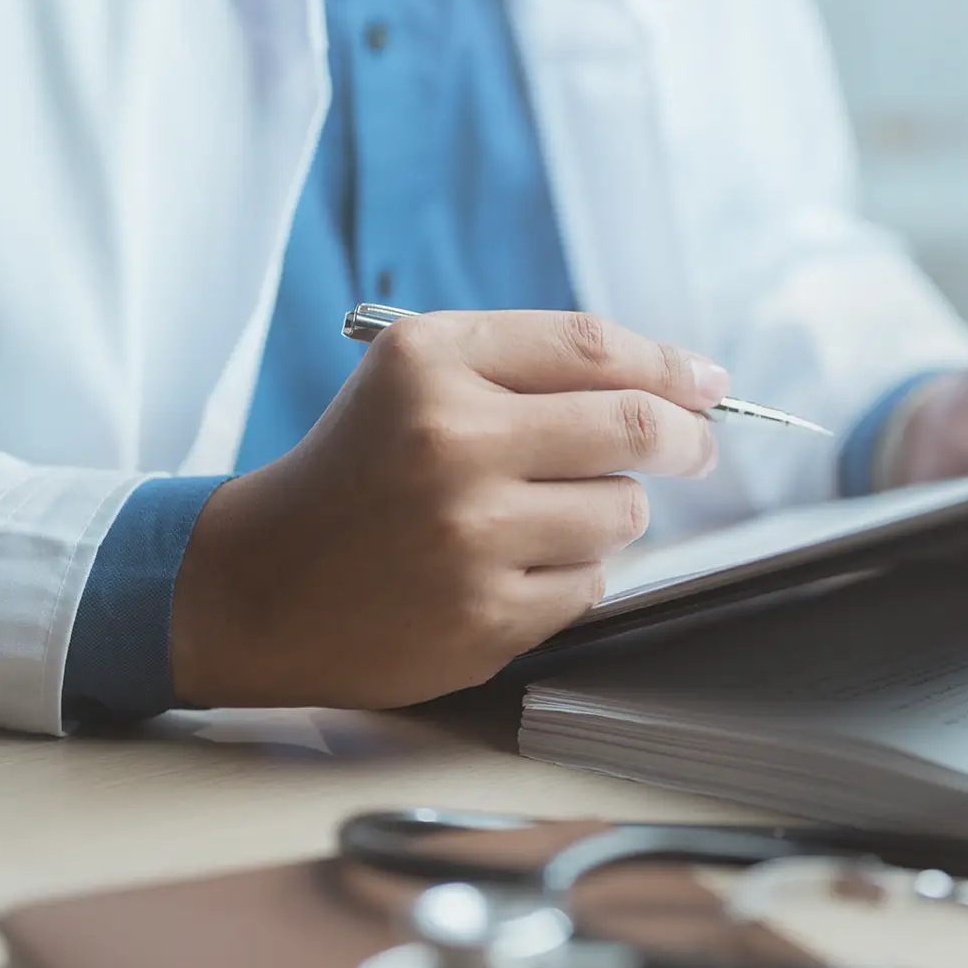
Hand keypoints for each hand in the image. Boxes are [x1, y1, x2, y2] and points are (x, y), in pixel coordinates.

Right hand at [169, 311, 729, 708]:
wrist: (260, 585)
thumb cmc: (360, 468)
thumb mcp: (419, 377)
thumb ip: (535, 363)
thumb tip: (684, 383)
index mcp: (430, 364)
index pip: (592, 348)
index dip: (670, 364)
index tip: (707, 383)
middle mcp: (450, 443)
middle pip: (632, 427)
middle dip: (686, 437)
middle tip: (696, 445)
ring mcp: (469, 538)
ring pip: (621, 512)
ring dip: (609, 511)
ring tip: (542, 515)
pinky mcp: (485, 619)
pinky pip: (590, 584)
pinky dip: (572, 574)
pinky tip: (509, 569)